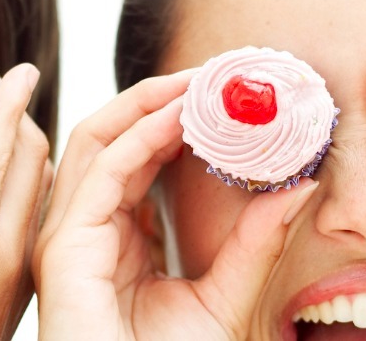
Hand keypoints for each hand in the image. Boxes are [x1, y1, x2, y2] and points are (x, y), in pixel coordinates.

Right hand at [32, 70, 318, 338]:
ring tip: (205, 80)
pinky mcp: (65, 250)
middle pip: (110, 137)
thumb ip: (257, 241)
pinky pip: (102, 172)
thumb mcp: (230, 294)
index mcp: (114, 240)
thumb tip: (300, 184)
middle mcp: (85, 231)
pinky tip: (185, 116)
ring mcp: (68, 238)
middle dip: (159, 96)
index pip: (137, 158)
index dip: (176, 118)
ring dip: (149, 101)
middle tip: (220, 72)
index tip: (230, 93)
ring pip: (97, 140)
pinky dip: (141, 134)